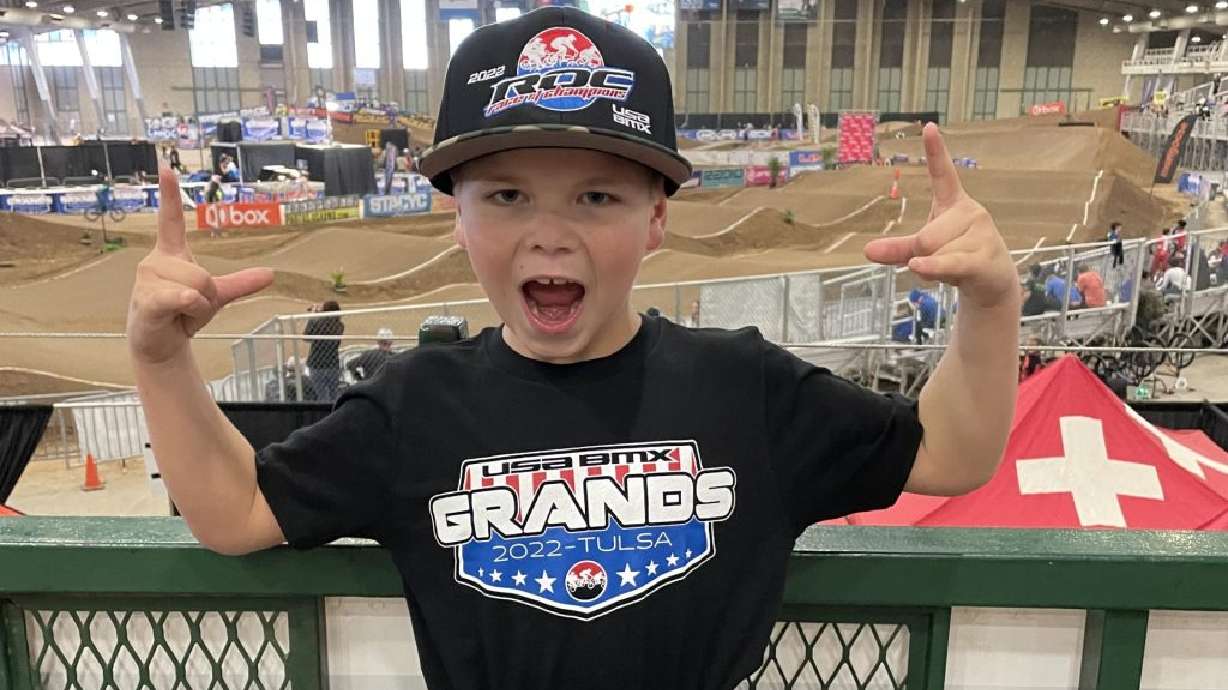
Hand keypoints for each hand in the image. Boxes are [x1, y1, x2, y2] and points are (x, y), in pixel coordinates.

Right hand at [127, 166, 273, 364]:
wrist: (161, 343)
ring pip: (197, 286)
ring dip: (199, 308)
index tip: (166, 167)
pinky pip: (181, 297)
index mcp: (172, 254)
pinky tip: (180, 311)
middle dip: (207, 295)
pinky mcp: (146, 300)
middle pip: (204, 272)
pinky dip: (190, 306)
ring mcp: (148, 279)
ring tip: (181, 314)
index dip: (169, 194)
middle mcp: (156, 261)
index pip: (170, 220)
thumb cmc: (182, 315)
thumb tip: (270, 274)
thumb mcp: (216, 296)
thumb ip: (240, 283)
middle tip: (191, 307)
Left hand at [864, 123, 1018, 309]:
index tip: (929, 126)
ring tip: (953, 271)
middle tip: (939, 262)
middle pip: (924, 236)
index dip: (936, 151)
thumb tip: (868, 251)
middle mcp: (970, 212)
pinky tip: (918, 267)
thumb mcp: (923, 252)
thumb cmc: (956, 258)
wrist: (992, 282)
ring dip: (932, 271)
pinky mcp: (985, 257)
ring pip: (932, 252)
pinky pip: (949, 262)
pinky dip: (931, 268)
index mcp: (953, 203)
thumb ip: (897, 249)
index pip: (943, 173)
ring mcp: (981, 233)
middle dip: (920, 256)